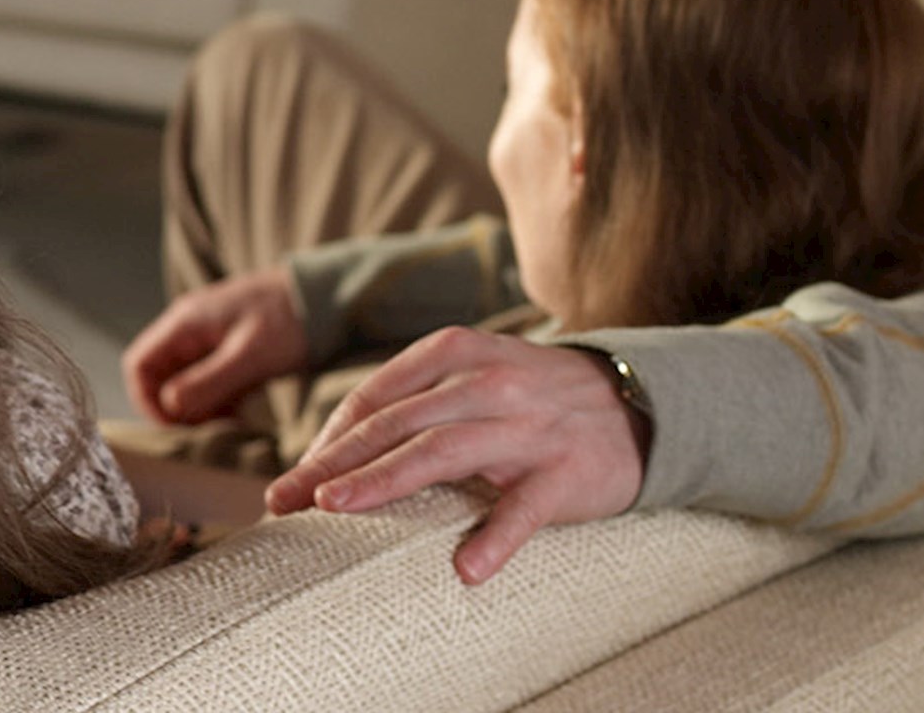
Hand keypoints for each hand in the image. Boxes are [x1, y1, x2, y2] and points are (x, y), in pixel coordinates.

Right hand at [123, 267, 307, 424]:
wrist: (327, 297)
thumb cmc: (289, 319)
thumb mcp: (249, 355)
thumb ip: (207, 381)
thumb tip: (170, 407)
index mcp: (185, 323)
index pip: (139, 365)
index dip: (147, 401)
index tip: (176, 426)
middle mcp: (189, 329)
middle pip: (158, 377)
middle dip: (175, 408)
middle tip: (206, 428)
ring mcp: (208, 339)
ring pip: (183, 382)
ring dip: (198, 407)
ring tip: (229, 419)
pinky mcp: (228, 351)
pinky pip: (208, 381)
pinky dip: (217, 400)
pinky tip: (240, 411)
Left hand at [264, 328, 645, 584]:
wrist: (638, 403)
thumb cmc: (533, 397)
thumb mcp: (475, 375)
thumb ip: (416, 400)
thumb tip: (336, 449)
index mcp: (458, 354)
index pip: (376, 397)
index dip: (328, 440)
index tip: (292, 480)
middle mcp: (488, 383)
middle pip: (395, 424)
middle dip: (333, 464)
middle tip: (285, 500)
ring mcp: (528, 427)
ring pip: (443, 452)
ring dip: (384, 481)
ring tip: (336, 509)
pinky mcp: (566, 472)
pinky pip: (524, 508)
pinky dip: (494, 538)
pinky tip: (465, 568)